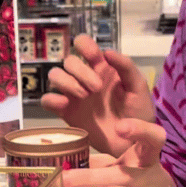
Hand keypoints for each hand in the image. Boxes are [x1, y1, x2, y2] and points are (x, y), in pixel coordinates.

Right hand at [41, 34, 153, 156]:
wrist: (133, 141)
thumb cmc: (138, 111)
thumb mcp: (138, 86)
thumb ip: (126, 66)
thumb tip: (107, 52)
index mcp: (101, 66)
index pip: (83, 44)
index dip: (84, 45)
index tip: (94, 56)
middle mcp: (83, 77)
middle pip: (68, 61)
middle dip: (81, 71)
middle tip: (97, 88)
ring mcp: (72, 94)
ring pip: (55, 76)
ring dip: (67, 82)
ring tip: (84, 96)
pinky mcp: (65, 112)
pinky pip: (47, 100)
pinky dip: (52, 99)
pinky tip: (65, 105)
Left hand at [63, 119, 177, 186]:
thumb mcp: (121, 172)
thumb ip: (98, 165)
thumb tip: (64, 162)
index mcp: (145, 160)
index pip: (149, 138)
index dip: (138, 130)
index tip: (119, 127)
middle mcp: (154, 178)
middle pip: (128, 173)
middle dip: (96, 176)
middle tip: (67, 179)